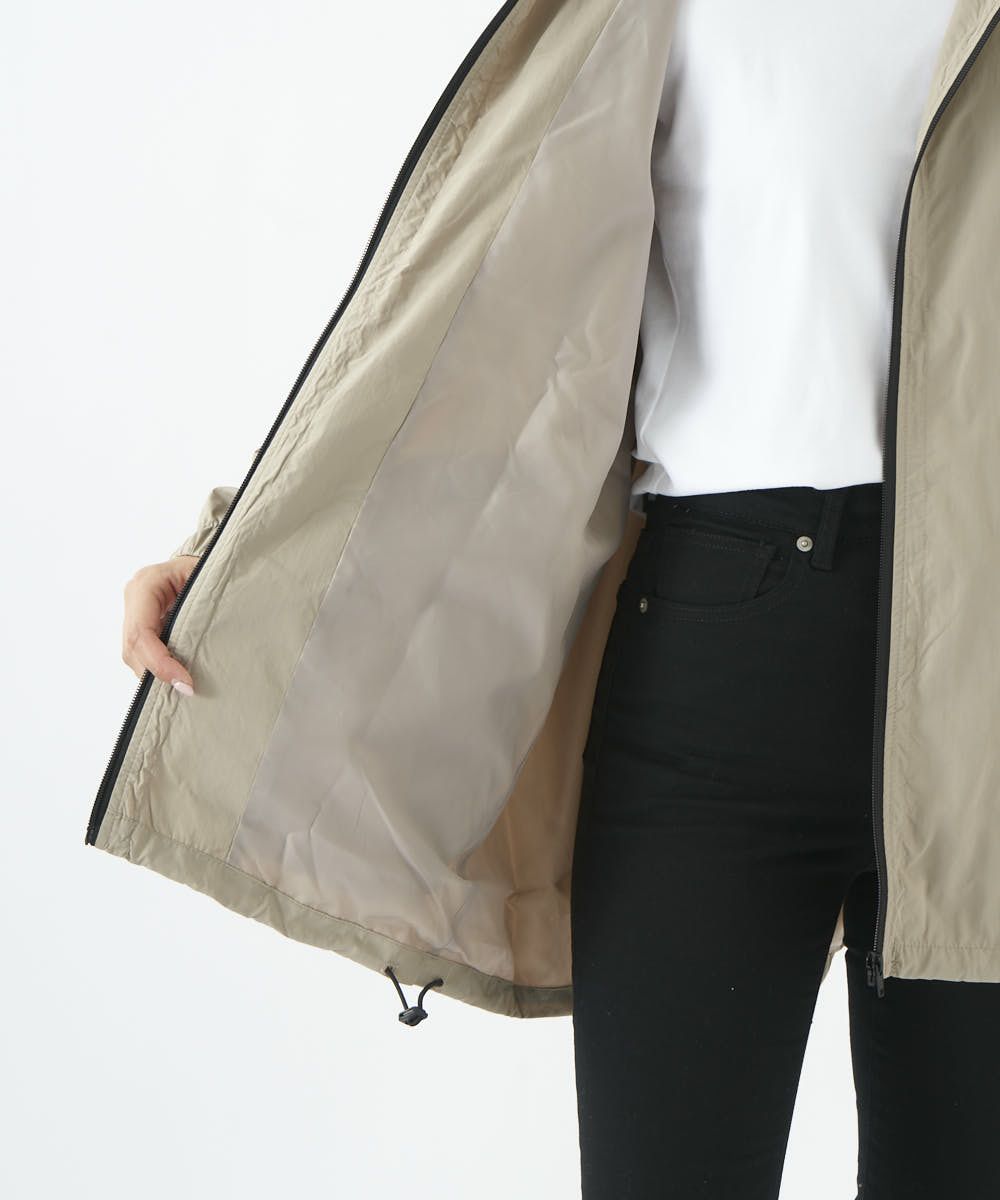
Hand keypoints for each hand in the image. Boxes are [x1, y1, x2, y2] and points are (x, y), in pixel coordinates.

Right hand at [122, 556, 198, 694]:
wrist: (205, 562)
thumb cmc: (211, 567)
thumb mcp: (210, 582)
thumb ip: (204, 610)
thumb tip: (210, 648)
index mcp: (146, 583)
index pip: (141, 632)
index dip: (160, 663)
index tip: (186, 683)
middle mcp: (134, 598)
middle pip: (133, 649)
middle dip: (157, 675)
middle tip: (188, 691)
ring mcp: (134, 613)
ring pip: (134, 656)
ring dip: (157, 676)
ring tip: (185, 688)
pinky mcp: (140, 626)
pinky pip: (142, 655)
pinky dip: (158, 670)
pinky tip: (178, 678)